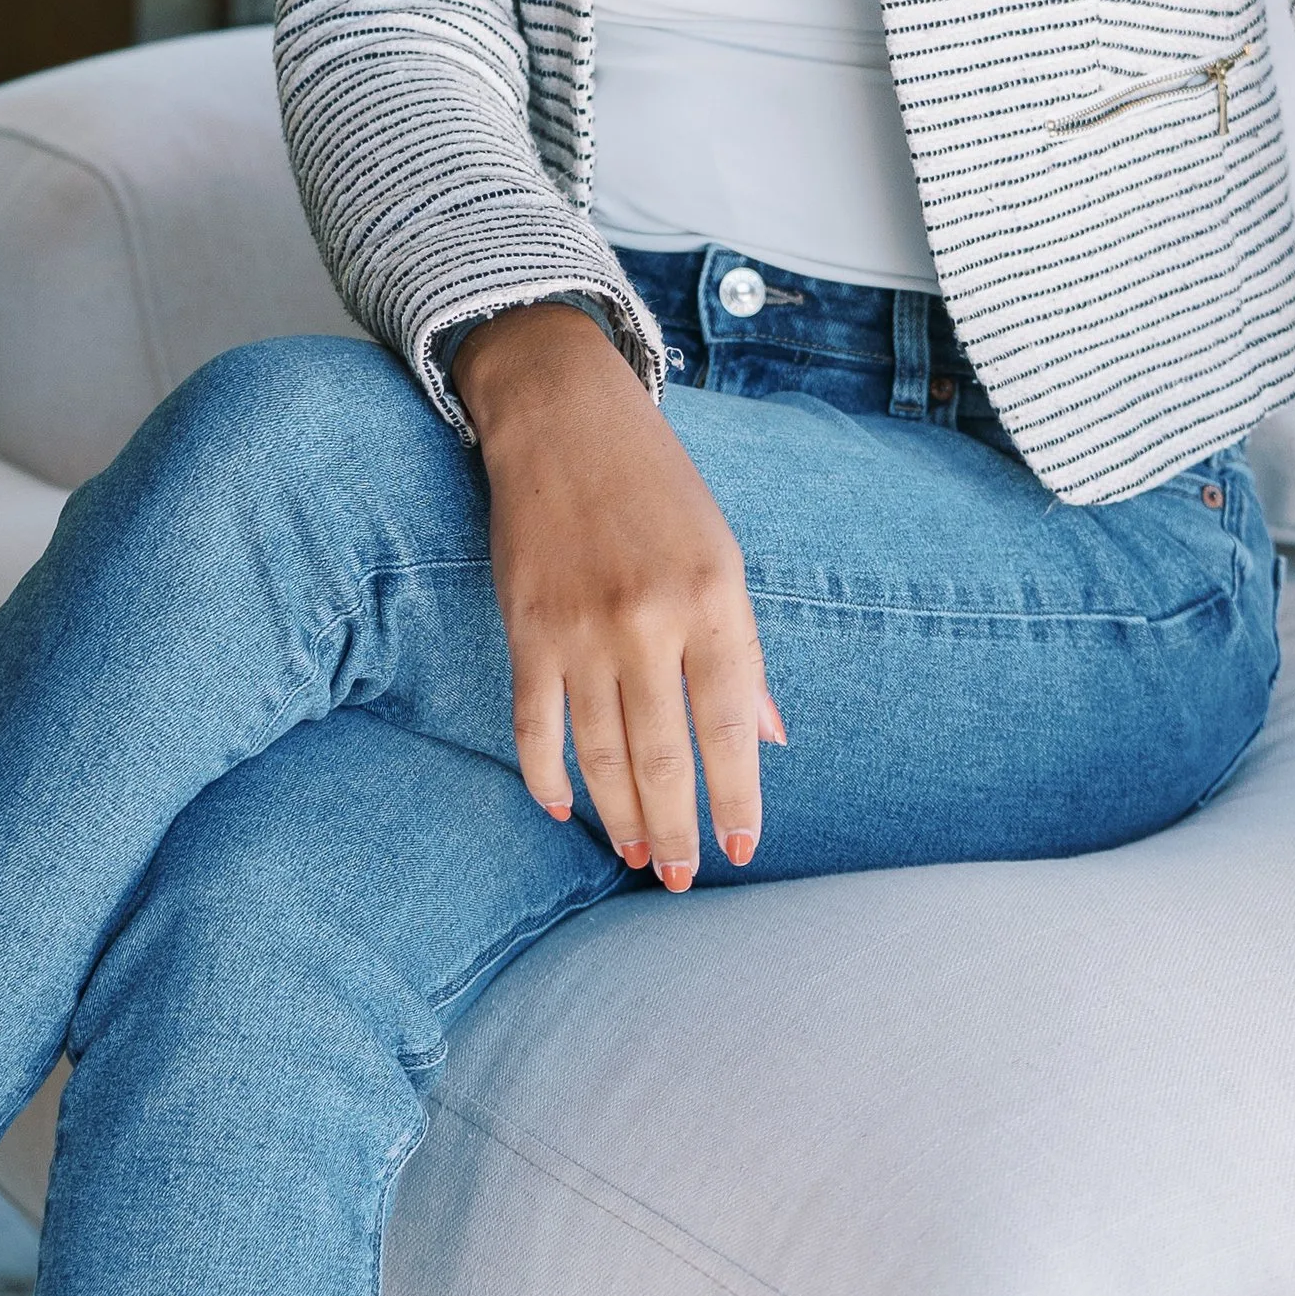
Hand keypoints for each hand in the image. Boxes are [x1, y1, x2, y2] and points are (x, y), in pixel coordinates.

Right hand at [450, 303, 784, 889]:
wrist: (565, 417)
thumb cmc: (657, 486)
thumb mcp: (722, 554)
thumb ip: (743, 649)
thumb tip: (769, 738)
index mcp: (713, 597)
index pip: (731, 724)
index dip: (738, 795)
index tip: (741, 848)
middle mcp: (649, 619)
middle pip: (663, 754)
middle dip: (675, 827)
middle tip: (678, 878)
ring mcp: (581, 628)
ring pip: (599, 753)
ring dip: (617, 815)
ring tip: (633, 855)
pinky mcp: (526, 628)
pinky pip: (534, 724)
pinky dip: (545, 775)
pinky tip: (561, 809)